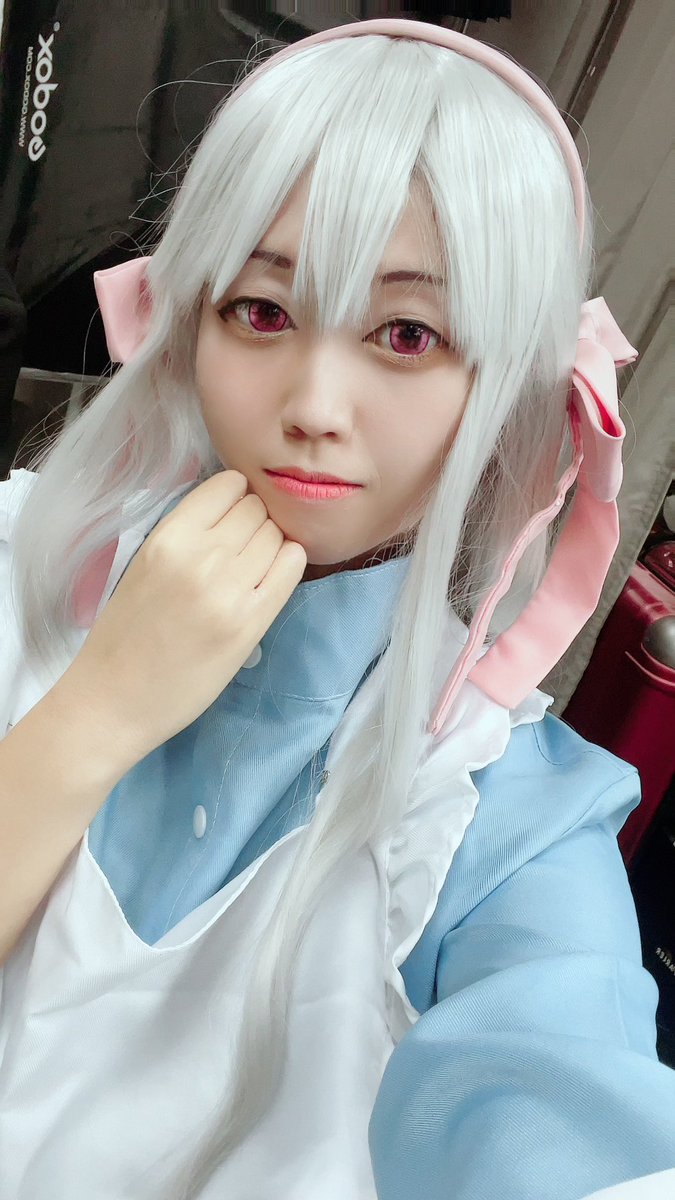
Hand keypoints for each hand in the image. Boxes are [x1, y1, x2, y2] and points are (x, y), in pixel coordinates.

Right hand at [60, 470, 306, 774]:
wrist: (114, 699)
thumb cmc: (126, 634)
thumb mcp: (146, 564)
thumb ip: (188, 535)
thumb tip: (237, 508)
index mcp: (168, 538)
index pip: (228, 485)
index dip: (236, 496)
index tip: (232, 515)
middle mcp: (201, 556)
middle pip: (257, 509)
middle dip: (255, 522)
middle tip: (243, 550)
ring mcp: (229, 589)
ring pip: (276, 535)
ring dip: (271, 545)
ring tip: (252, 570)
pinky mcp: (251, 622)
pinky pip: (291, 567)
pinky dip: (288, 564)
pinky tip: (271, 579)